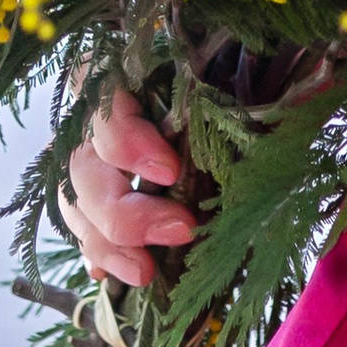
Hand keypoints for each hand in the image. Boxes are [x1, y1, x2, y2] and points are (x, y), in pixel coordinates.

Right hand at [59, 90, 198, 288]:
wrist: (174, 89)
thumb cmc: (197, 82)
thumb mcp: (206, 80)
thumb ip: (217, 102)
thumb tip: (274, 118)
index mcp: (110, 72)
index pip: (96, 93)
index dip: (125, 135)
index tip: (170, 171)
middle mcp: (84, 117)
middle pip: (84, 166)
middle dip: (126, 210)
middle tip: (179, 230)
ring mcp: (76, 158)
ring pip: (73, 205)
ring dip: (107, 244)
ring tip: (145, 272)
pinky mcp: (81, 194)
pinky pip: (78, 228)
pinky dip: (96, 252)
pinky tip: (112, 273)